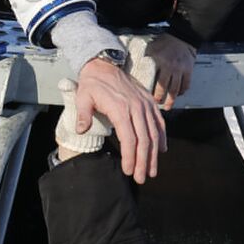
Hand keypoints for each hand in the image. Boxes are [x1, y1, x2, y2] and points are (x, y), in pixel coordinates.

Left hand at [74, 57, 165, 183]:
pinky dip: (162, 137)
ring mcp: (145, 104)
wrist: (104, 65)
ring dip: (154, 154)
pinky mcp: (149, 102)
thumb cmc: (92, 84)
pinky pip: (159, 122)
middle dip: (143, 161)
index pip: (129, 138)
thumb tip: (81, 130)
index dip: (130, 157)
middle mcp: (136, 108)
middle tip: (141, 178)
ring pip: (154, 133)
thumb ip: (83, 115)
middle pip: (144, 140)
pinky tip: (162, 151)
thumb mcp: (82, 97)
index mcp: (120, 109)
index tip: (128, 171)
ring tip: (151, 171)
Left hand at [145, 34, 195, 109]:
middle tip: (157, 105)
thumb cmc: (163, 42)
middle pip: (165, 88)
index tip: (147, 98)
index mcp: (158, 62)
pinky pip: (186, 84)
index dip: (151, 92)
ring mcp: (180, 69)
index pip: (153, 81)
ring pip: (176, 89)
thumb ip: (143, 59)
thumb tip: (130, 68)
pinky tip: (178, 94)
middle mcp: (170, 67)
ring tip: (168, 106)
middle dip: (161, 99)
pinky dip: (182, 91)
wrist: (181, 36)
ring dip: (172, 99)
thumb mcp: (149, 48)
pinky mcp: (188, 70)